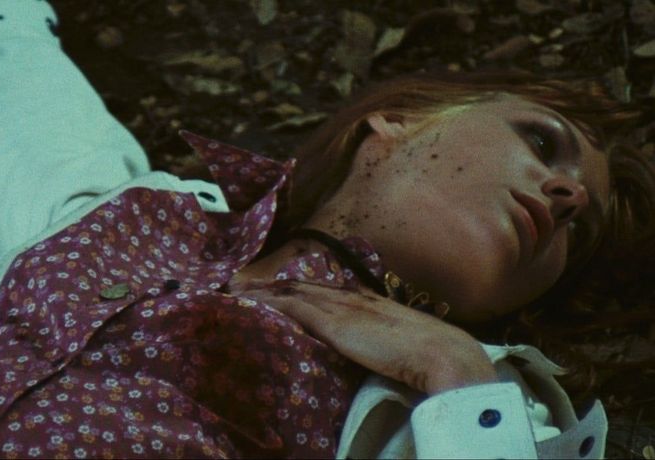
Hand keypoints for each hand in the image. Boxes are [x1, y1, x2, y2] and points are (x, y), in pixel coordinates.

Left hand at [234, 279, 497, 394]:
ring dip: (260, 290)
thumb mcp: (402, 344)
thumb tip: (375, 355)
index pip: (322, 290)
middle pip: (300, 285)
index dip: (295, 288)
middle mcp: (350, 297)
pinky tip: (245, 302)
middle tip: (239, 283)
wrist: (445, 355)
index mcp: (367, 301)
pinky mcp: (334, 321)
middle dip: (269, 284)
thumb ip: (383, 345)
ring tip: (233, 289)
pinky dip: (266, 302)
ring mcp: (341, 307)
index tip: (272, 289)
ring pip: (290, 290)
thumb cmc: (431, 356)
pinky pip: (290, 306)